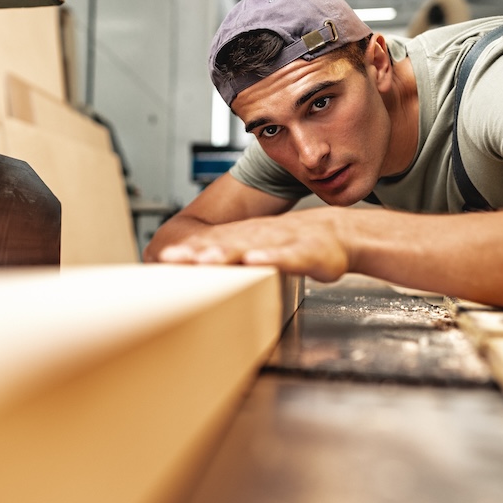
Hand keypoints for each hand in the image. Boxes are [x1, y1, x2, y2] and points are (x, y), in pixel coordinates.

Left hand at [156, 209, 350, 281]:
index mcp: (246, 240)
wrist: (339, 234)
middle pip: (222, 245)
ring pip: (249, 247)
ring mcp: (280, 244)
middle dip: (196, 253)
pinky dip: (270, 258)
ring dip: (226, 253)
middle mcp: (258, 239)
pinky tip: (255, 260)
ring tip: (205, 259)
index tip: (163, 261)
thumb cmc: (300, 248)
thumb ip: (237, 260)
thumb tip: (206, 268)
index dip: (187, 252)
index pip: (211, 246)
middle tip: (170, 259)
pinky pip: (285, 256)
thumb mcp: (262, 253)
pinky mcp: (304, 253)